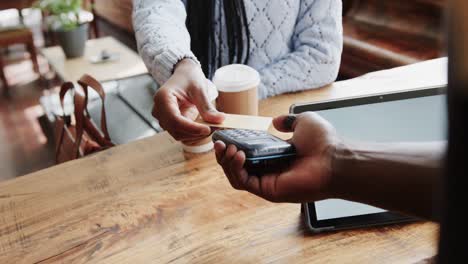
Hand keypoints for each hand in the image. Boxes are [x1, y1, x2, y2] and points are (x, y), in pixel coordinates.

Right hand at [153, 59, 224, 141]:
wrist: (183, 76)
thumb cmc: (189, 78)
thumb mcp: (199, 89)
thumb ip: (207, 107)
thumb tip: (220, 120)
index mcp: (163, 98)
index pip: (175, 120)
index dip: (191, 128)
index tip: (208, 129)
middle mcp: (159, 110)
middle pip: (175, 130)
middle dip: (195, 133)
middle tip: (214, 128)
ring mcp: (163, 118)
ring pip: (178, 134)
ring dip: (195, 135)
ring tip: (211, 127)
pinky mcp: (169, 123)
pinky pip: (181, 133)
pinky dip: (193, 133)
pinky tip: (204, 127)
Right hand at [214, 112, 339, 202]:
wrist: (335, 159)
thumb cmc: (324, 143)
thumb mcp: (303, 122)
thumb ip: (289, 121)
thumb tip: (276, 121)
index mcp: (275, 157)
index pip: (247, 154)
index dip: (234, 145)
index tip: (225, 135)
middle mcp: (269, 171)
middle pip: (237, 166)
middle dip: (224, 154)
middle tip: (220, 142)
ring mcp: (267, 182)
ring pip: (236, 176)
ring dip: (226, 161)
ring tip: (227, 148)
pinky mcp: (268, 191)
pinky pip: (243, 182)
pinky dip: (235, 169)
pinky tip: (238, 155)